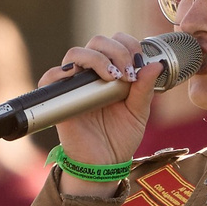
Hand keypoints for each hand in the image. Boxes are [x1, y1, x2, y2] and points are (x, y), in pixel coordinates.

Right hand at [44, 33, 160, 195]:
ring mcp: (75, 84)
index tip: (139, 64)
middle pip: (96, 42)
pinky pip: (50, 78)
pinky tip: (81, 80)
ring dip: (96, 59)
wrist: (105, 163)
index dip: (128, 45)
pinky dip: (61, 73)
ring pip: (75, 53)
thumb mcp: (139, 112)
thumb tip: (156, 64)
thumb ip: (145, 88)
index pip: (115, 42)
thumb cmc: (120, 137)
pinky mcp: (60, 99)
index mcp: (112, 72)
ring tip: (112, 77)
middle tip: (127, 72)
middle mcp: (92, 74)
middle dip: (116, 51)